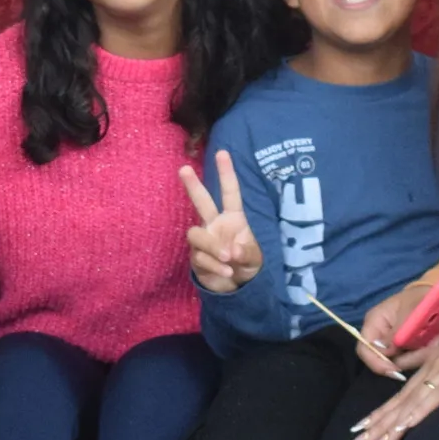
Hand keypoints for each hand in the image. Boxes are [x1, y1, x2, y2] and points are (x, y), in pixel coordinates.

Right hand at [180, 150, 262, 294]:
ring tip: (228, 259)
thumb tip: (232, 250)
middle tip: (184, 169)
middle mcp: (215, 225)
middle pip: (201, 202)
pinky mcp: (196, 257)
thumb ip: (246, 253)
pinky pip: (200, 257)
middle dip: (193, 186)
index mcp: (233, 218)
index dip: (226, 173)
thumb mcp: (255, 258)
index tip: (222, 153)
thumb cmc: (246, 263)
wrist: (235, 286)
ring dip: (212, 246)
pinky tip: (226, 272)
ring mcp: (204, 240)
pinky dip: (214, 265)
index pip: (229, 193)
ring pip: (196, 234)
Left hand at [350, 319, 438, 439]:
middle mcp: (428, 371)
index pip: (400, 394)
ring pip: (408, 404)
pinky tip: (403, 427)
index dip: (382, 411)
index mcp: (428, 366)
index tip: (365, 425)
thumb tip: (417, 368)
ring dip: (390, 426)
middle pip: (398, 402)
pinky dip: (416, 414)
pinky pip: (431, 400)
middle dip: (377, 423)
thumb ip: (433, 360)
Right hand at [357, 283, 429, 378]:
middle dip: (407, 359)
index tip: (396, 371)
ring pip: (401, 361)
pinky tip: (435, 343)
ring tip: (436, 342)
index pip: (365, 349)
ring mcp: (393, 344)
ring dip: (419, 356)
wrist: (437, 295)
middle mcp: (380, 336)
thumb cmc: (421, 299)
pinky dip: (424, 354)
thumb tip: (384, 352)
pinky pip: (412, 359)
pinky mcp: (405, 349)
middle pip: (384, 360)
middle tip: (428, 351)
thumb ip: (397, 333)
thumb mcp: (411, 312)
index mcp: (374, 322)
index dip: (377, 363)